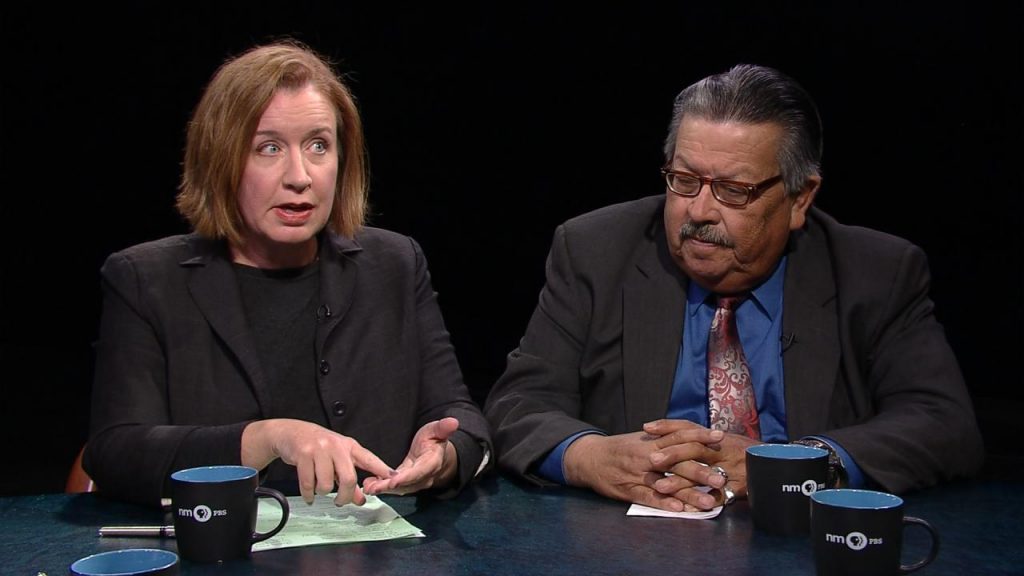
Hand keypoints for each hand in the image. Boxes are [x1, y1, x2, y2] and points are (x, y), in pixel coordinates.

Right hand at [241, 419, 393, 505]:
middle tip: (341, 502)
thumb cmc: (319, 447)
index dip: (381, 469)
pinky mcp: (303, 455)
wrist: (293, 433)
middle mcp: (336, 446)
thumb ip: (350, 479)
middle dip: (345, 496)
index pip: (369, 459)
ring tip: (320, 487)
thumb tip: (361, 499)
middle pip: (349, 478)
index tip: (393, 478)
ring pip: (327, 484)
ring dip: (323, 492)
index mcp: (349, 446)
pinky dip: (309, 495)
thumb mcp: (338, 459)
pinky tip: (310, 495)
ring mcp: (319, 449)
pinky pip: (308, 484)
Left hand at [362, 417, 459, 495]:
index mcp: (432, 463)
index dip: (407, 477)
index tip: (394, 480)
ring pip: (400, 488)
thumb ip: (443, 427)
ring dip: (383, 489)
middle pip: (407, 484)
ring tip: (368, 487)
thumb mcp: (437, 430)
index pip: (419, 472)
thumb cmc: (435, 440)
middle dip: (390, 487)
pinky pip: (395, 487)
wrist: (437, 455)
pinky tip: (369, 486)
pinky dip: (382, 487)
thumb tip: (454, 422)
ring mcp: (415, 482)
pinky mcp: (406, 483)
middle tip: (373, 487)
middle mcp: (424, 476)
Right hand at [562, 425, 725, 511]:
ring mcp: (638, 475)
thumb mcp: (641, 439)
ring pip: (666, 484)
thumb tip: (691, 437)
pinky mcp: (629, 491)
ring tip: (708, 501)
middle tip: (722, 477)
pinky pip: (649, 498)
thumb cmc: (619, 448)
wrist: (589, 457)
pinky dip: (664, 503)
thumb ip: (664, 439)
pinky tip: (680, 509)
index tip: (720, 437)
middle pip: (677, 462)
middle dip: (701, 470)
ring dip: (689, 493)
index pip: (678, 436)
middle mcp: (646, 457)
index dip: (699, 436)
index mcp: (651, 442)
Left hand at [643, 419, 759, 505]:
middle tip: (651, 460)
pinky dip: (701, 502)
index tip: (647, 428)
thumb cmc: (746, 452)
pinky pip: (717, 497)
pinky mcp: (738, 488)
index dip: (668, 426)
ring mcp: (730, 469)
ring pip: (703, 473)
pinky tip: (686, 508)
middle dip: (671, 454)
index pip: (689, 427)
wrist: (778, 463)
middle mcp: (722, 449)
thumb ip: (702, 438)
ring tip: (661, 487)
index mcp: (716, 437)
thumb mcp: (724, 441)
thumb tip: (675, 433)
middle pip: (694, 448)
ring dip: (680, 481)